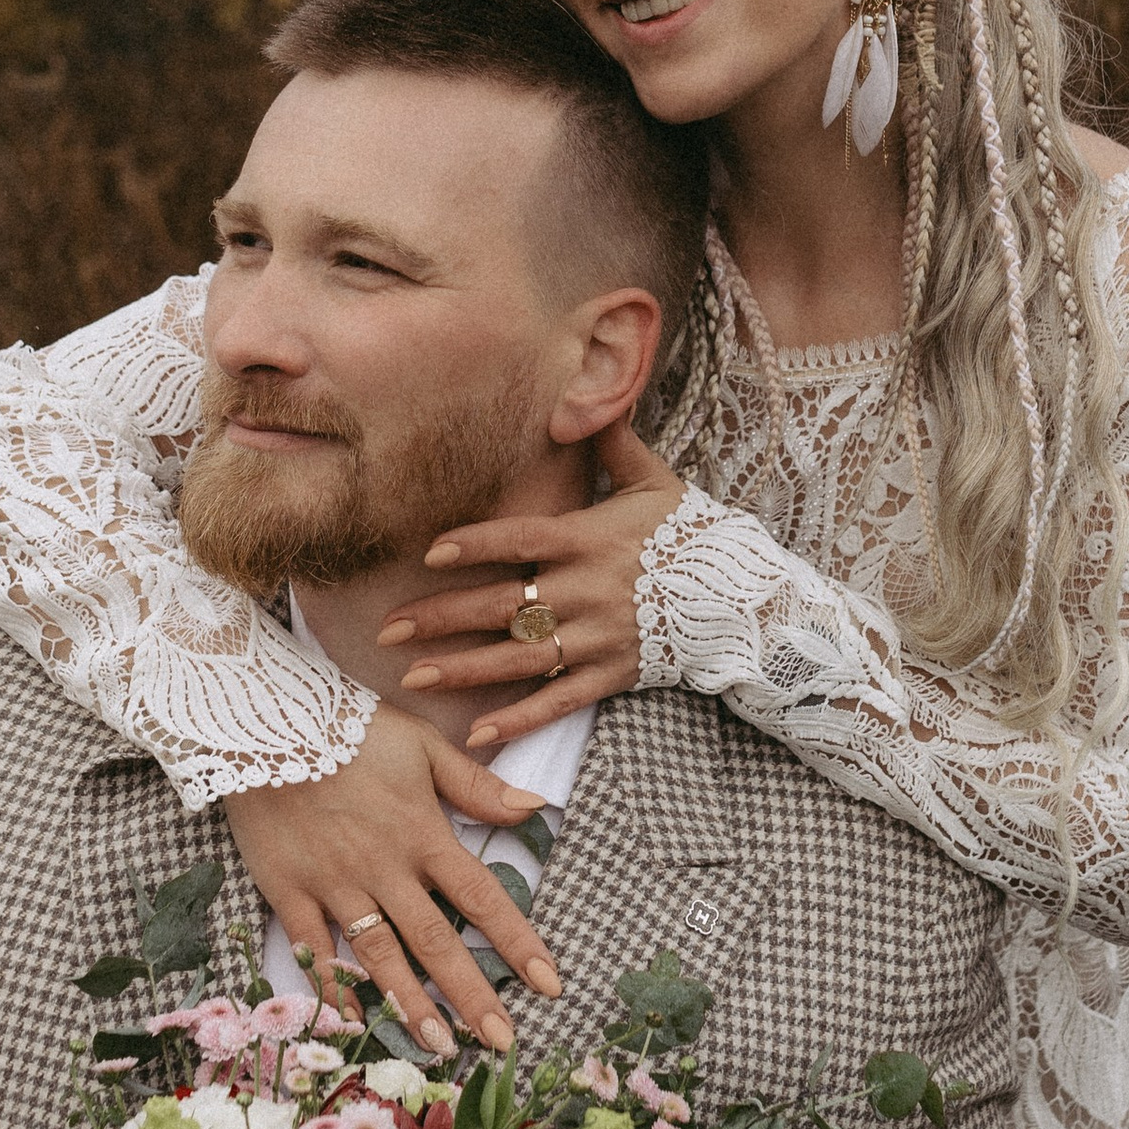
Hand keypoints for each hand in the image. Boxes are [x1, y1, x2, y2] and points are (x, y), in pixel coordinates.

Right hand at [223, 706, 562, 1054]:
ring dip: (411, 1004)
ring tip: (440, 1047)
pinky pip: (314, 950)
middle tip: (502, 1042)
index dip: (517, 942)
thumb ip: (475, 783)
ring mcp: (335, 884)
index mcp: (422, 833)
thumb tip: (534, 808)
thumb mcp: (421, 743)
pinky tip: (354, 1024)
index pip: (482, 897)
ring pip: (380, 955)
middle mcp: (384, 868)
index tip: (549, 983)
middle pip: (436, 940)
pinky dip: (334, 989)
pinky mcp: (289, 890)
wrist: (261, 719)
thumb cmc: (347, 727)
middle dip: (471, 994)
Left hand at [384, 420, 684, 753]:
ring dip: (464, 670)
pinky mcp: (610, 675)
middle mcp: (588, 591)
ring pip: (519, 658)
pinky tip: (477, 734)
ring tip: (414, 678)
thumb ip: (613, 443)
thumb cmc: (689, 533)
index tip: (431, 552)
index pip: (523, 540)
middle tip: (389, 629)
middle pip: (503, 606)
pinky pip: (557, 701)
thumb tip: (581, 394)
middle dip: (442, 618)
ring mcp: (597, 638)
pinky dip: (518, 719)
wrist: (739, 596)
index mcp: (590, 540)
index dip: (477, 545)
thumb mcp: (655, 482)